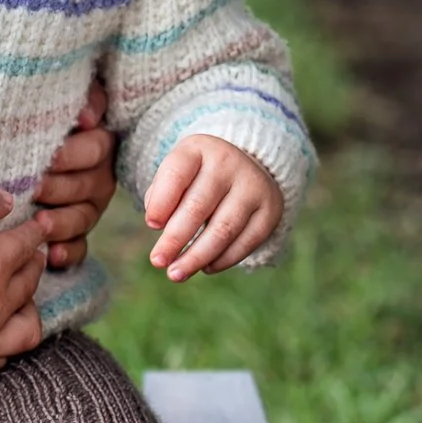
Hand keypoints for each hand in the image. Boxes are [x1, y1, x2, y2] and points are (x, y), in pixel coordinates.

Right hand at [0, 180, 45, 378]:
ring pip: (29, 323)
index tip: (38, 224)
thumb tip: (9, 201)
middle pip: (30, 280)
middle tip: (31, 251)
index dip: (33, 230)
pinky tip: (0, 328)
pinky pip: (5, 357)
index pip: (25, 243)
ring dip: (31, 302)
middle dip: (34, 260)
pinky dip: (10, 340)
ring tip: (22, 291)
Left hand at [32, 84, 116, 269]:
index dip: (71, 154)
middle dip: (57, 188)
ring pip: (82, 219)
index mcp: (97, 145)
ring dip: (61, 222)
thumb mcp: (57, 100)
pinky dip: (67, 253)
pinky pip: (79, 249)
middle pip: (85, 186)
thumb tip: (87, 116)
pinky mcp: (76, 236)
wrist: (10, 149)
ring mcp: (87, 209)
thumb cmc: (33, 120)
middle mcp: (97, 178)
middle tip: (32, 189)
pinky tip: (52, 254)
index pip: (94, 150)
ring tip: (39, 224)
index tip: (47, 157)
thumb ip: (84, 100)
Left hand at [144, 135, 282, 280]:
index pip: (177, 174)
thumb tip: (160, 225)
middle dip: (175, 239)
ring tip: (176, 274)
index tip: (151, 225)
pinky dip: (224, 259)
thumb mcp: (177, 172)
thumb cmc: (197, 175)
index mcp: (198, 149)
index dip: (162, 201)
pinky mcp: (270, 210)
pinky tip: (206, 268)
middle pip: (198, 206)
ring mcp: (253, 186)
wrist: (246, 165)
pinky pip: (246, 241)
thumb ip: (161, 194)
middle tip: (157, 261)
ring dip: (197, 256)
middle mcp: (229, 163)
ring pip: (223, 229)